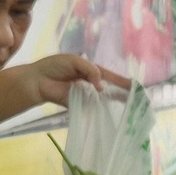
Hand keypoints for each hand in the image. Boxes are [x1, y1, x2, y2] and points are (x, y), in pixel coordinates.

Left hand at [15, 54, 130, 107]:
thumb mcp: (74, 61)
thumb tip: (101, 85)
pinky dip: (100, 110)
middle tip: (138, 100)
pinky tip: (111, 113)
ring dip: (115, 103)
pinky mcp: (79, 105)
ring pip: (103, 99)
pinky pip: (91, 108)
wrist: (37, 80)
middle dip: (124, 94)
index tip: (136, 87)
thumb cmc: (54, 66)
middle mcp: (91, 83)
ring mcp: (86, 95)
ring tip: (129, 108)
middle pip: (111, 89)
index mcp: (91, 70)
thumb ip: (89, 70)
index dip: (123, 81)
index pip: (111, 76)